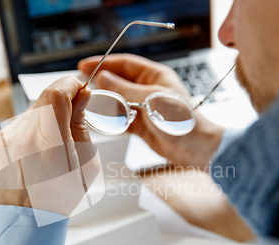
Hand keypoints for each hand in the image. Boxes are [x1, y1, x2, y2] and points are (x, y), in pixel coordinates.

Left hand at [0, 77, 96, 207]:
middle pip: (45, 99)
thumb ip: (81, 126)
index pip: (56, 92)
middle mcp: (22, 136)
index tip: (80, 91)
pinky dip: (34, 129)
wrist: (27, 219)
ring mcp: (6, 137)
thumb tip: (81, 98)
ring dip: (48, 118)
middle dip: (63, 102)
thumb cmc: (60, 196)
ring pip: (33, 111)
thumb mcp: (86, 163)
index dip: (71, 86)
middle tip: (73, 118)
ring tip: (54, 145)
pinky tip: (39, 151)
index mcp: (49, 143)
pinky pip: (21, 123)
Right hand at [78, 54, 223, 168]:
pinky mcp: (140, 124)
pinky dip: (111, 119)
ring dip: (105, 103)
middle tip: (84, 88)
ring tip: (92, 105)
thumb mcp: (152, 100)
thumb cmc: (183, 121)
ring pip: (117, 101)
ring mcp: (143, 107)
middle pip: (119, 82)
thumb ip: (126, 90)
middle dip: (102, 85)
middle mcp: (148, 89)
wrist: (194, 148)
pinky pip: (120, 118)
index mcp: (155, 76)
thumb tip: (104, 78)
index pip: (125, 64)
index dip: (105, 63)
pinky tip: (103, 120)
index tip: (85, 65)